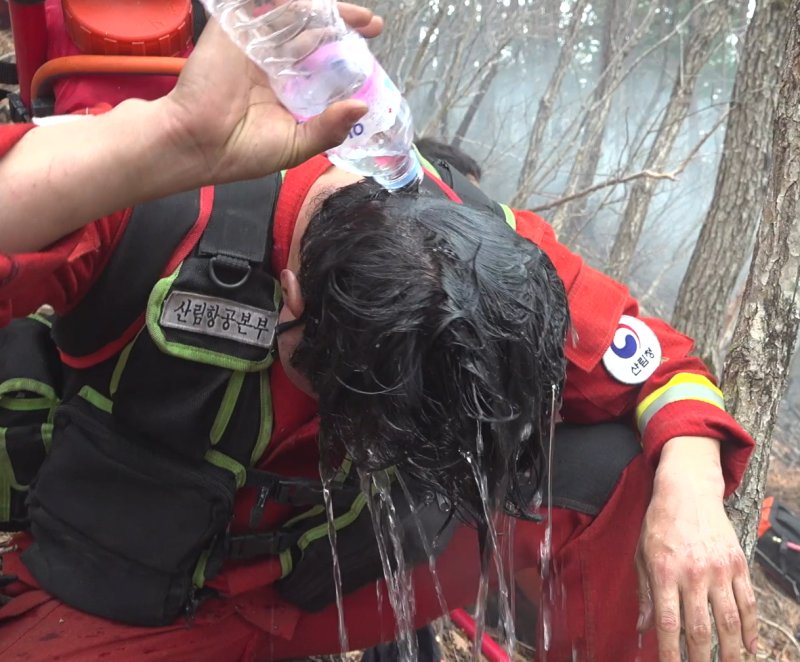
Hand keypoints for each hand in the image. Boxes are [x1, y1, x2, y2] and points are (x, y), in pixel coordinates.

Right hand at [162, 3, 382, 184]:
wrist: (197, 143)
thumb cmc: (243, 151)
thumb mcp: (296, 145)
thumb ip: (328, 128)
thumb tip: (362, 108)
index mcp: (286, 90)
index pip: (320, 64)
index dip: (346, 55)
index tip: (372, 51)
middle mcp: (272, 65)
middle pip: (312, 35)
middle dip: (343, 26)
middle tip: (372, 25)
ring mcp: (254, 46)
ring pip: (293, 17)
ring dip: (323, 10)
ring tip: (354, 15)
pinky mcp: (234, 29)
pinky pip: (262, 6)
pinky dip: (288, 3)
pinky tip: (314, 5)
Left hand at [635, 437, 757, 661]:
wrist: (687, 491)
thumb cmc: (659, 524)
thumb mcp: (642, 554)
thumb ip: (645, 593)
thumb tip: (644, 628)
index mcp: (665, 571)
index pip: (668, 622)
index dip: (670, 652)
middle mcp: (693, 573)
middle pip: (701, 628)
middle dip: (701, 659)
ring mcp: (719, 569)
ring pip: (729, 621)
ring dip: (730, 651)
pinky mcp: (738, 564)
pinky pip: (748, 602)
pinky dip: (751, 628)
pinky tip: (750, 646)